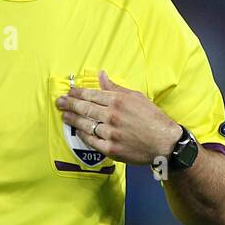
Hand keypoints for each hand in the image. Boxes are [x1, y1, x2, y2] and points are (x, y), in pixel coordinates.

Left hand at [55, 70, 180, 165]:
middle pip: (85, 108)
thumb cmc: (153, 119)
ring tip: (64, 115)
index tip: (70, 92)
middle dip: (69, 104)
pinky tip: (77, 131)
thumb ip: (116, 87)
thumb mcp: (136, 97)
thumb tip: (101, 75)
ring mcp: (110, 133)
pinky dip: (83, 135)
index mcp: (119, 101)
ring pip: (85, 124)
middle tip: (59, 101)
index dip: (78, 93)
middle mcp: (112, 116)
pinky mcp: (111, 149)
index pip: (92, 95)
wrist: (164, 142)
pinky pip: (91, 141)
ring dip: (72, 119)